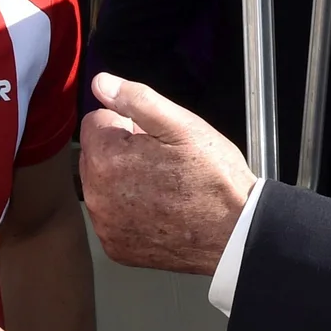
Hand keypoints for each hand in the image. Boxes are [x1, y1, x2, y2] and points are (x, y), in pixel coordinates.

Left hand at [79, 72, 256, 274]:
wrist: (235, 233)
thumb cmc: (213, 177)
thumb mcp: (181, 125)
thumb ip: (135, 99)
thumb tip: (101, 83)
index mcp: (106, 158)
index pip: (96, 121)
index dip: (126, 123)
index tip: (153, 137)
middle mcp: (95, 195)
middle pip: (95, 154)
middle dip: (121, 151)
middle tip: (162, 161)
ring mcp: (105, 225)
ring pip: (102, 186)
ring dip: (122, 181)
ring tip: (163, 186)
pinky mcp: (116, 247)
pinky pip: (112, 216)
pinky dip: (128, 211)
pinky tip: (158, 211)